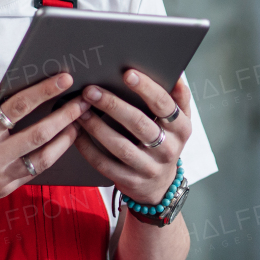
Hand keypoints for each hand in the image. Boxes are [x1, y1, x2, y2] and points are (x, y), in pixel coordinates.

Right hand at [0, 74, 87, 227]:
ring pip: (43, 157)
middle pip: (39, 132)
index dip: (44, 91)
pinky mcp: (4, 189)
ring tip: (79, 123)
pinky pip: (34, 172)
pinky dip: (50, 157)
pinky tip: (60, 145)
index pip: (18, 107)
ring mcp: (0, 175)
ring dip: (65, 139)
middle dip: (65, 115)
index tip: (63, 79)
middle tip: (84, 101)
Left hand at [74, 70, 192, 204]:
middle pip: (139, 124)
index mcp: (182, 128)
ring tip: (80, 110)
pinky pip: (105, 164)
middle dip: (113, 105)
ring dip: (97, 126)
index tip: (127, 73)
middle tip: (91, 91)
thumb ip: (178, 98)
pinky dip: (88, 148)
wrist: (160, 185)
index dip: (147, 88)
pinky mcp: (130, 181)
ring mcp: (149, 168)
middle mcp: (168, 149)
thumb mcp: (179, 122)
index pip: (165, 105)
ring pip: (120, 145)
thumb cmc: (166, 142)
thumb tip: (175, 73)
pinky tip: (77, 133)